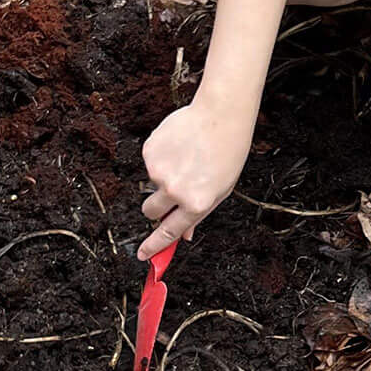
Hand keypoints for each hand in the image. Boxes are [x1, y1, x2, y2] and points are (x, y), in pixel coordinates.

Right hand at [139, 92, 253, 259]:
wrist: (220, 115)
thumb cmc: (227, 152)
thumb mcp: (221, 190)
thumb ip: (199, 213)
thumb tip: (185, 235)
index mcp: (196, 203)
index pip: (168, 232)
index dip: (154, 246)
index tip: (143, 255)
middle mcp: (175, 190)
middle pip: (150, 211)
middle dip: (155, 208)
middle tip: (171, 192)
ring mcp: (159, 171)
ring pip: (151, 184)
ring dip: (163, 176)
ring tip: (186, 158)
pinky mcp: (149, 152)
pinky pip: (149, 163)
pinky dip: (161, 157)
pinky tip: (179, 146)